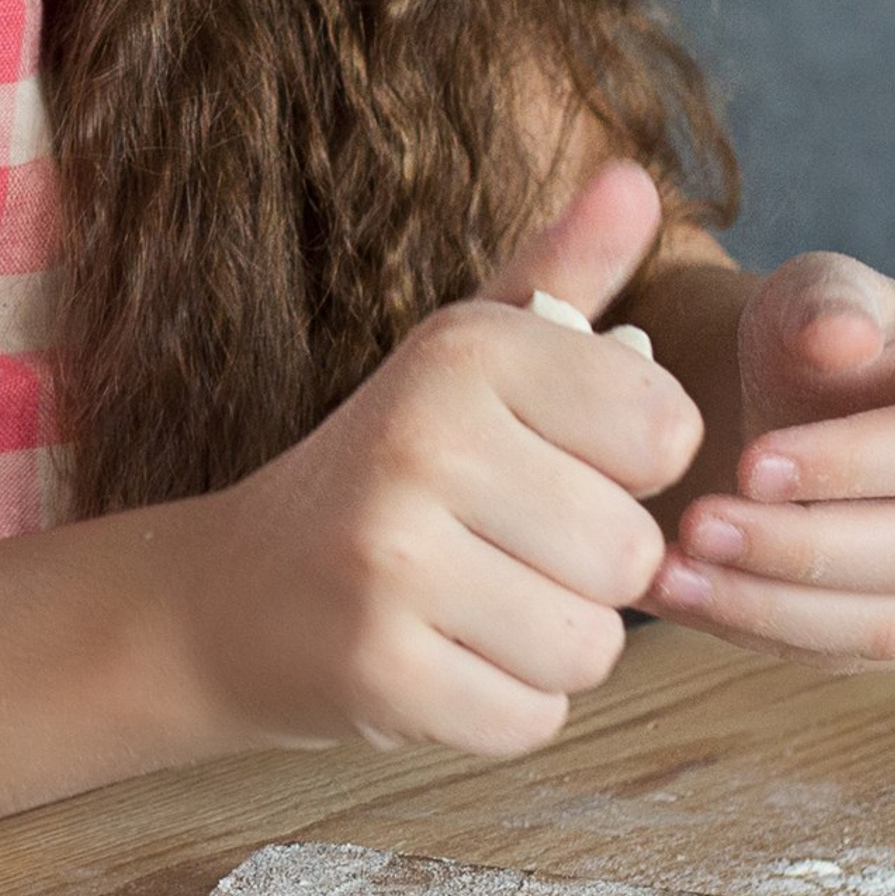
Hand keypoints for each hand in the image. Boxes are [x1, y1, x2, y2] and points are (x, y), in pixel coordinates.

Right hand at [167, 160, 704, 755]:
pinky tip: (439, 660)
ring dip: (548, 645)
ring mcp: (393, 561)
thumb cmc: (383, 471)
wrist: (229, 596)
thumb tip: (638, 177)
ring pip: (592, 645)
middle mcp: (424, 442)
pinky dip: (502, 707)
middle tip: (497, 551)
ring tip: (469, 606)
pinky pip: (532, 718)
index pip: (665, 433)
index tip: (548, 464)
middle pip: (635, 553)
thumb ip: (563, 275)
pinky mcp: (379, 669)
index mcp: (462, 354)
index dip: (623, 470)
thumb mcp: (464, 357)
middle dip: (587, 574)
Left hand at [648, 255, 894, 664]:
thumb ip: (825, 305)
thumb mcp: (820, 294)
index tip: (748, 463)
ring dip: (770, 610)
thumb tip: (839, 336)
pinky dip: (760, 633)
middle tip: (692, 525)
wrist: (825, 406)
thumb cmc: (824, 340)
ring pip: (891, 626)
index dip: (851, 465)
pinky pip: (848, 654)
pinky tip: (681, 597)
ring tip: (666, 573)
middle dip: (799, 548)